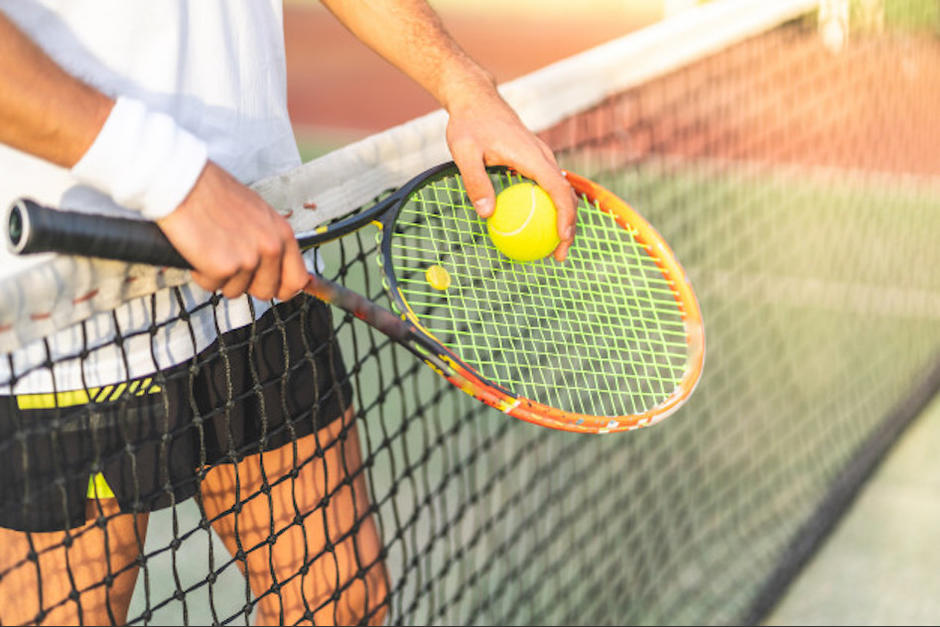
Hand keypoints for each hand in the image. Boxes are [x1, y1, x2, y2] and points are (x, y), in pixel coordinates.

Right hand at [156, 161, 308, 300]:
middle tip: (230, 260)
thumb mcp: (258, 214)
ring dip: (221, 277)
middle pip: (266, 291)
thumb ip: (271, 240)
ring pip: (235, 291)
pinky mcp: (223, 267)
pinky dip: (201, 274)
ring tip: (212, 248)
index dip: (283, 289)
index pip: (297, 280)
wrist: (185, 184)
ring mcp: (248, 259)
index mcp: (282, 234)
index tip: (274, 288)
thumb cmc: (215, 194)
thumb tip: (278, 264)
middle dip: (246, 283)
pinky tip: (199, 250)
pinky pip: (212, 286)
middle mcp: (271, 248)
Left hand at [445, 88, 577, 261]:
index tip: (561, 239)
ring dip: (561, 219)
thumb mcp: (464, 152)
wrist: (475, 98)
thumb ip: (475, 182)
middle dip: (569, 227)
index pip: (558, 189)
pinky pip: (547, 186)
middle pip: (566, 195)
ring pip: (560, 191)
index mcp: (531, 156)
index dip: (565, 216)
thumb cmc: (468, 123)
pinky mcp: (534, 159)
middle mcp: (542, 157)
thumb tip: (486, 215)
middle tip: (557, 256)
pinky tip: (532, 225)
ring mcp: (540, 157)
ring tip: (550, 248)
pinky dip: (548, 207)